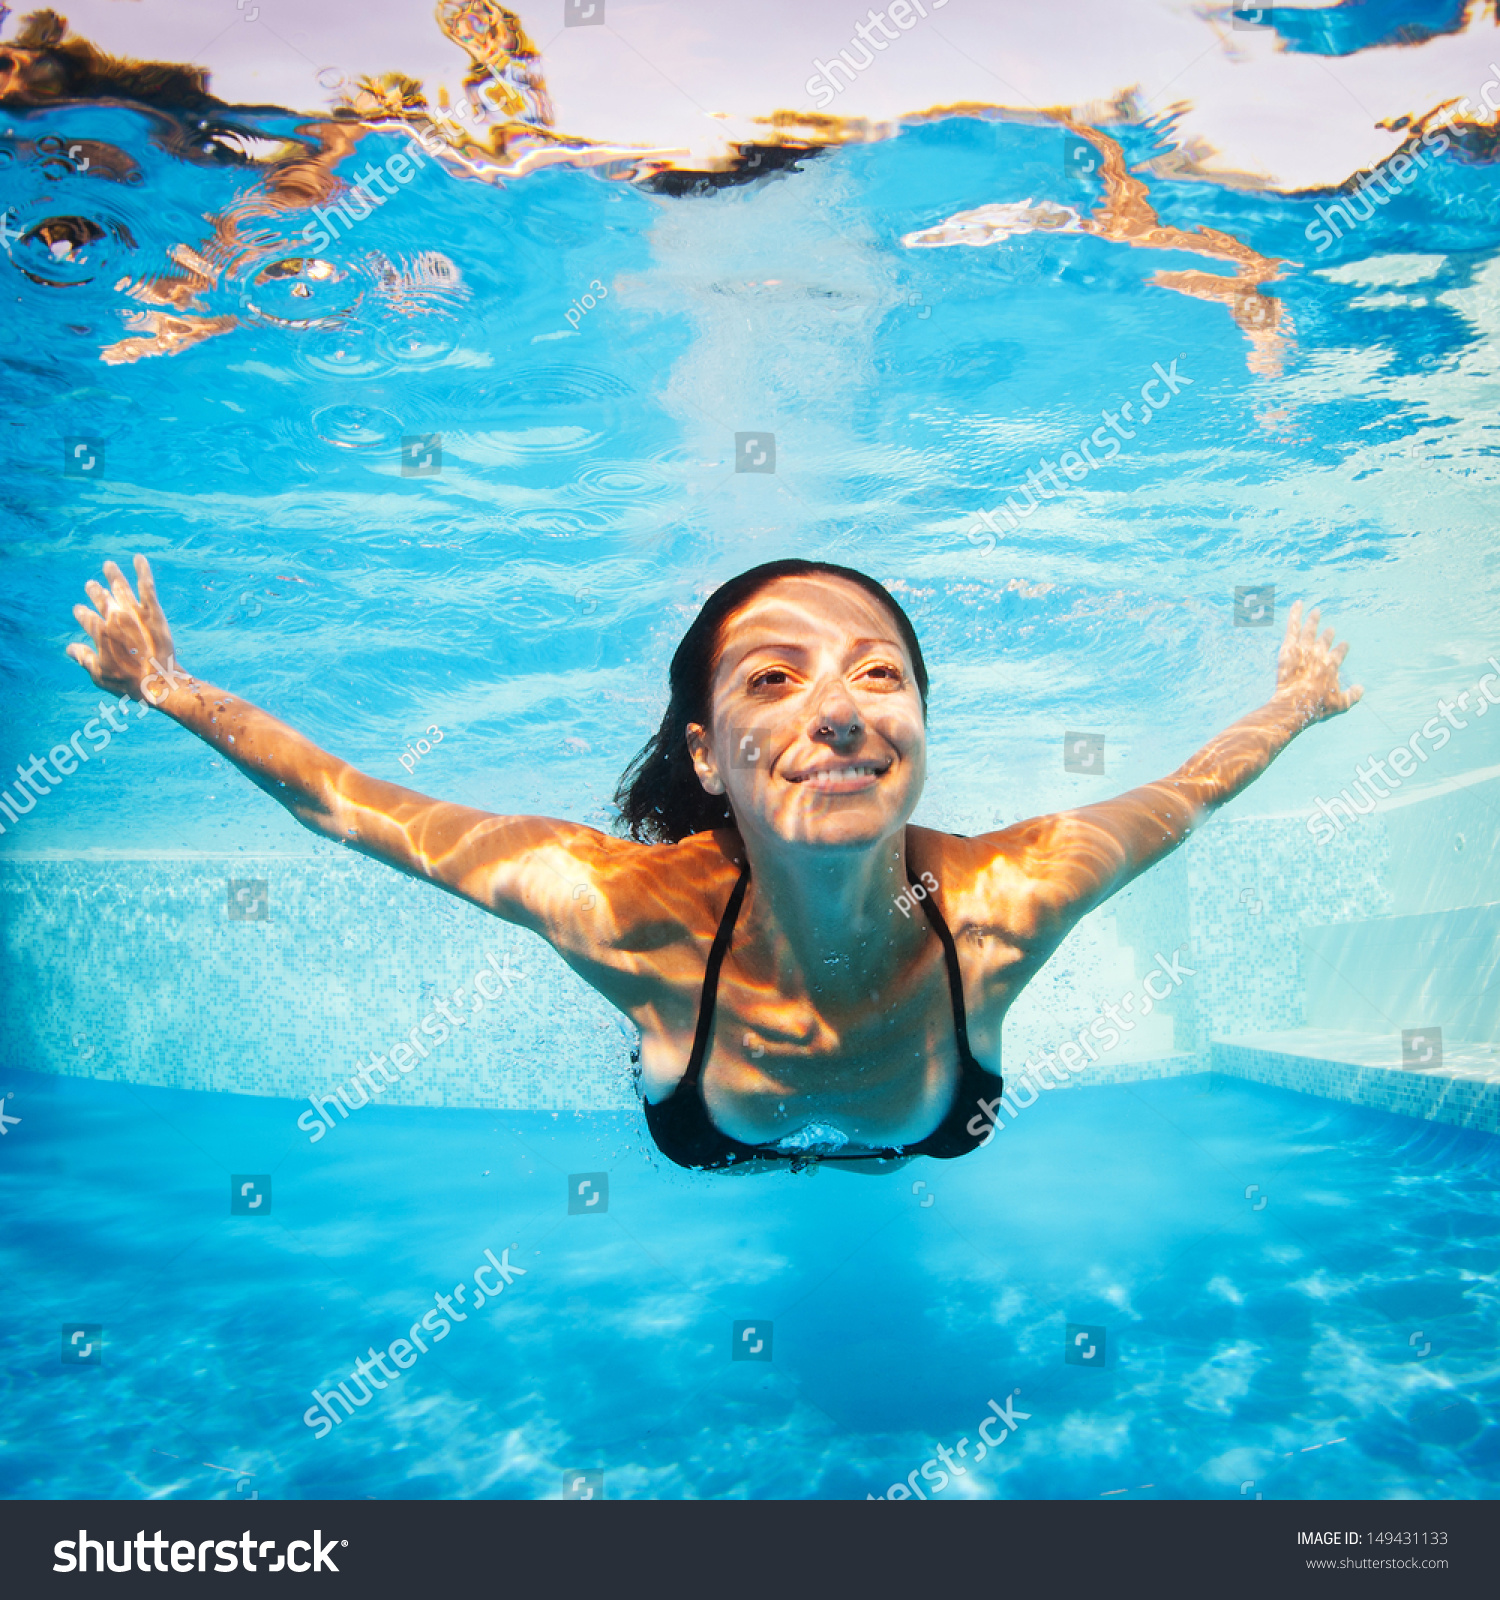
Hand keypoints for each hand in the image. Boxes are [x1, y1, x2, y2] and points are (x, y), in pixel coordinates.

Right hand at [66, 555, 183, 704]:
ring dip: (114, 576)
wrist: (158, 680)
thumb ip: (84, 659)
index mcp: (100, 633)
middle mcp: (114, 619)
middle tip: (91, 585)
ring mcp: (133, 613)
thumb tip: (69, 648)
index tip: (80, 610)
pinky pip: (147, 587)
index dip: (83, 614)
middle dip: (96, 592)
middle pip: (103, 600)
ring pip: (121, 589)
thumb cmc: (128, 683)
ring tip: (109, 566)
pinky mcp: (152, 611)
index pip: (88, 619)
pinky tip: (139, 558)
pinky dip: (142, 571)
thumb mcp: (100, 675)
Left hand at [1274, 600, 1361, 726]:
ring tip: (1315, 611)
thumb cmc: (1317, 706)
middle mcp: (1320, 653)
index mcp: (1332, 664)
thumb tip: (1361, 688)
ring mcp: (1304, 649)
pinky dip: (1295, 614)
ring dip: (1313, 620)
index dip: (1342, 648)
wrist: (1295, 703)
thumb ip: (1353, 695)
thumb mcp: (1340, 704)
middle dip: (1328, 635)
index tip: (1344, 645)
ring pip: (1310, 629)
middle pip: (1325, 640)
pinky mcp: (1289, 647)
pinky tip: (1298, 603)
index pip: (1339, 652)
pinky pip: (1293, 626)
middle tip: (1330, 630)